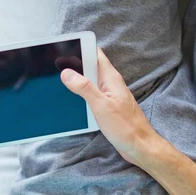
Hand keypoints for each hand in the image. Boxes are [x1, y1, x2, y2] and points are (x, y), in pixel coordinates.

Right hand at [60, 48, 163, 168]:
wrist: (140, 146)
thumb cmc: (126, 127)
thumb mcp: (101, 106)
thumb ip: (84, 88)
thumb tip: (67, 73)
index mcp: (111, 78)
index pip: (95, 54)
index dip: (80, 48)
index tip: (63, 49)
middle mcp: (111, 84)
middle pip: (91, 67)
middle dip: (75, 64)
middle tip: (55, 67)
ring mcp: (110, 95)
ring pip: (91, 81)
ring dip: (78, 81)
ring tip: (60, 82)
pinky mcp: (109, 107)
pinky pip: (93, 94)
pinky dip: (82, 94)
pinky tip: (74, 100)